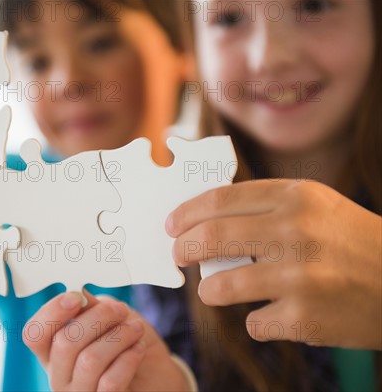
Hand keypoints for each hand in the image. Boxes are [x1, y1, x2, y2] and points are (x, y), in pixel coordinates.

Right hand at [24, 291, 191, 390]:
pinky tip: (137, 349)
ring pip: (89, 361)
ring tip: (135, 329)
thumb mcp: (108, 318)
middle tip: (120, 310)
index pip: (34, 334)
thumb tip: (77, 291)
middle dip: (97, 319)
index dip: (51, 312)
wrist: (156, 374)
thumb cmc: (127, 343)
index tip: (76, 297)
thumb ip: (90, 307)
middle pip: (64, 343)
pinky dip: (128, 359)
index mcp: (53, 351)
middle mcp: (60, 375)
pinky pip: (110, 382)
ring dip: (118, 337)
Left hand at [167, 180, 381, 348]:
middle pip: (210, 237)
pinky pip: (253, 323)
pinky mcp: (304, 317)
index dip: (187, 213)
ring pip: (220, 287)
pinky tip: (272, 314)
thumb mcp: (315, 206)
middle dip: (182, 249)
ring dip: (209, 291)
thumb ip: (265, 206)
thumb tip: (203, 217)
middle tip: (177, 256)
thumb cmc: (349, 241)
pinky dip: (255, 321)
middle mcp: (296, 232)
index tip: (171, 225)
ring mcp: (299, 277)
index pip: (221, 200)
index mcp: (295, 198)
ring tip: (213, 291)